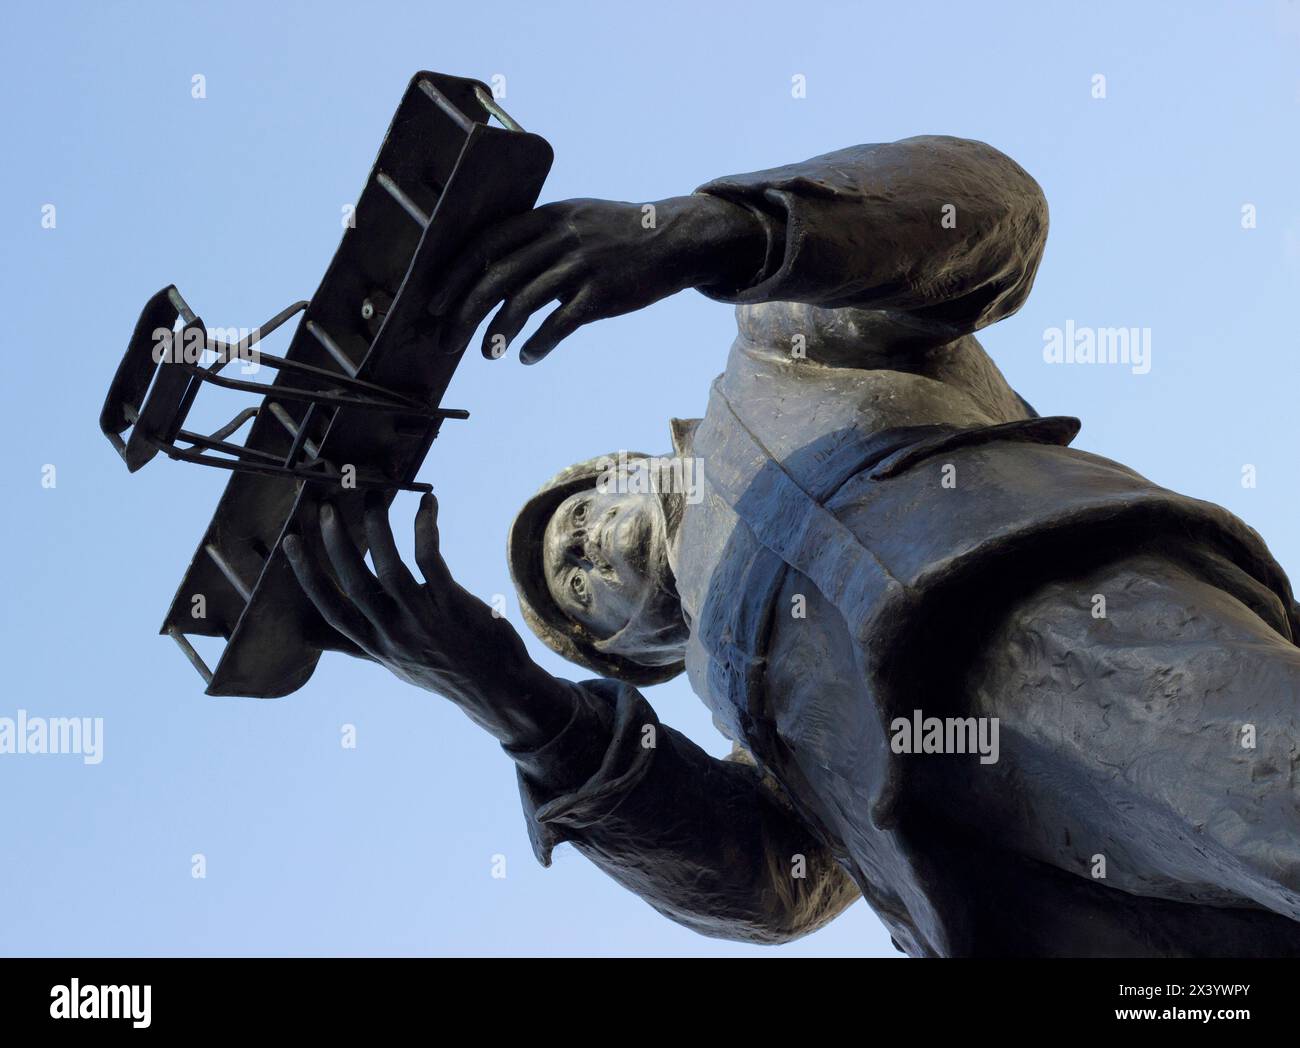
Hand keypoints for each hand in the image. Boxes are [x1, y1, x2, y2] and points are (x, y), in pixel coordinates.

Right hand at [283, 493, 573, 748]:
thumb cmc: (443, 670)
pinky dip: (425, 528)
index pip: (331, 609)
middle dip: (336, 544)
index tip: (290, 541)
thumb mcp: (392, 663)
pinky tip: (427, 504)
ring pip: (390, 569)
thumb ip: (354, 645)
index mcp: (375, 645)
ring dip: (379, 529)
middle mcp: (393, 634)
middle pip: (355, 584)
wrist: (498, 690)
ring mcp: (423, 620)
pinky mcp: (452, 605)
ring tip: (372, 496)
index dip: (308, 575)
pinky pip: (431, 560)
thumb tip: (311, 637)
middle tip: (324, 506)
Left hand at [428, 193, 766, 363]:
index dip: (455, 275)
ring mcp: (581, 264)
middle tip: (446, 340)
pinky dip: (538, 343)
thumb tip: (494, 269)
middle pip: (496, 275)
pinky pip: (561, 322)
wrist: (674, 239)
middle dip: (464, 311)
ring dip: (498, 332)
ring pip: (524, 301)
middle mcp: (559, 236)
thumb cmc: (618, 236)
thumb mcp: (576, 221)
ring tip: (487, 354)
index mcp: (547, 217)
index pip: (486, 244)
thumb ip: (538, 240)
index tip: (433, 302)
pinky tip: (526, 357)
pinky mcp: (603, 292)